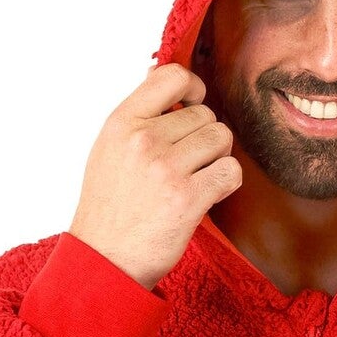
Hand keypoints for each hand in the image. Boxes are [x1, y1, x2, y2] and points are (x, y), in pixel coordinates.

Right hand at [70, 64, 242, 289]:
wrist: (106, 259)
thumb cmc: (109, 207)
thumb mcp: (108, 150)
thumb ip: (137, 116)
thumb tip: (163, 77)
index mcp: (122, 123)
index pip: (172, 77)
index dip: (193, 87)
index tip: (194, 104)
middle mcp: (144, 141)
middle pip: (205, 115)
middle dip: (205, 137)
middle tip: (190, 163)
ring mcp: (167, 169)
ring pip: (222, 139)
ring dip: (217, 158)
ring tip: (197, 178)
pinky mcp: (189, 198)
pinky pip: (231, 171)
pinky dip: (227, 182)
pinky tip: (209, 193)